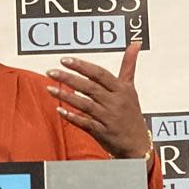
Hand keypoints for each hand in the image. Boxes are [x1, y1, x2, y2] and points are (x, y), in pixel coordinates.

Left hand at [45, 42, 151, 167]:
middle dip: (69, 78)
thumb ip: (129, 66)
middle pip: (90, 87)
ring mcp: (109, 118)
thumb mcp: (131, 89)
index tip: (65, 60)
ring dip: (66, 96)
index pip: (100, 74)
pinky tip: (59, 110)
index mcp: (122, 89)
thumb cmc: (132, 114)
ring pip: (85, 104)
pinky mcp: (103, 132)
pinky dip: (72, 117)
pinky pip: (85, 123)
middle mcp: (115, 102)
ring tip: (50, 89)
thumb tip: (135, 44)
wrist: (138, 144)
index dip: (82, 66)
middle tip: (51, 72)